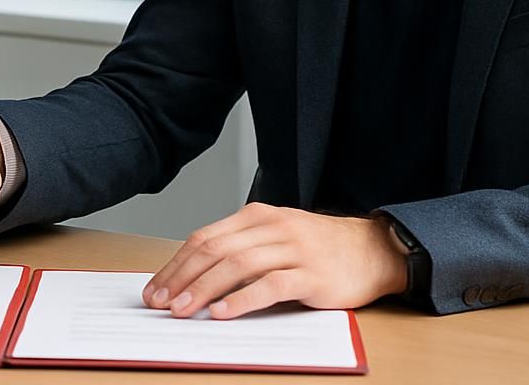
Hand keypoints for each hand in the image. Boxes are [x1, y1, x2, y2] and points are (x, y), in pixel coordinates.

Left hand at [142, 203, 407, 317]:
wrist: (372, 250)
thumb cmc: (318, 248)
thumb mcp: (274, 238)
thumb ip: (240, 249)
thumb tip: (193, 277)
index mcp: (256, 216)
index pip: (205, 238)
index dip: (176, 264)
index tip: (156, 288)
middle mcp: (271, 227)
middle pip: (215, 250)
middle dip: (182, 278)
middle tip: (161, 302)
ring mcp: (292, 249)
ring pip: (237, 265)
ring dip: (204, 289)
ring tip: (183, 310)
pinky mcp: (311, 275)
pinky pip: (270, 286)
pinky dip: (242, 299)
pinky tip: (223, 313)